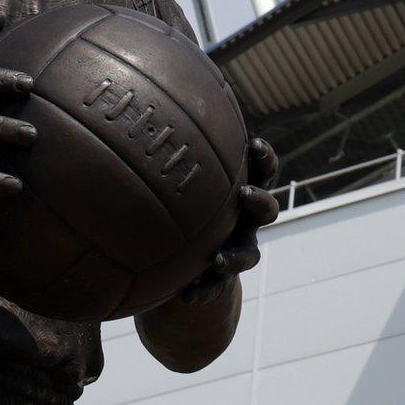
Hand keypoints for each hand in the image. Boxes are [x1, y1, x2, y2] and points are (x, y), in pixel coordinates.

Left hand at [179, 138, 280, 304]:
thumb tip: (137, 110)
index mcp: (237, 189)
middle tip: (244, 196)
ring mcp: (234, 249)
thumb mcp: (171, 181)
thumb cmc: (170, 207)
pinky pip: (216, 287)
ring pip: (249, 254)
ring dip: (237, 256)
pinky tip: (187, 295)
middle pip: (267, 210)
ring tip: (218, 260)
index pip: (261, 170)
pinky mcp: (218, 279)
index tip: (253, 145)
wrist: (173, 262)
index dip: (264, 158)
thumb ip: (166, 155)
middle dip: (260, 202)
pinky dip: (204, 290)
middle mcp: (242, 220)